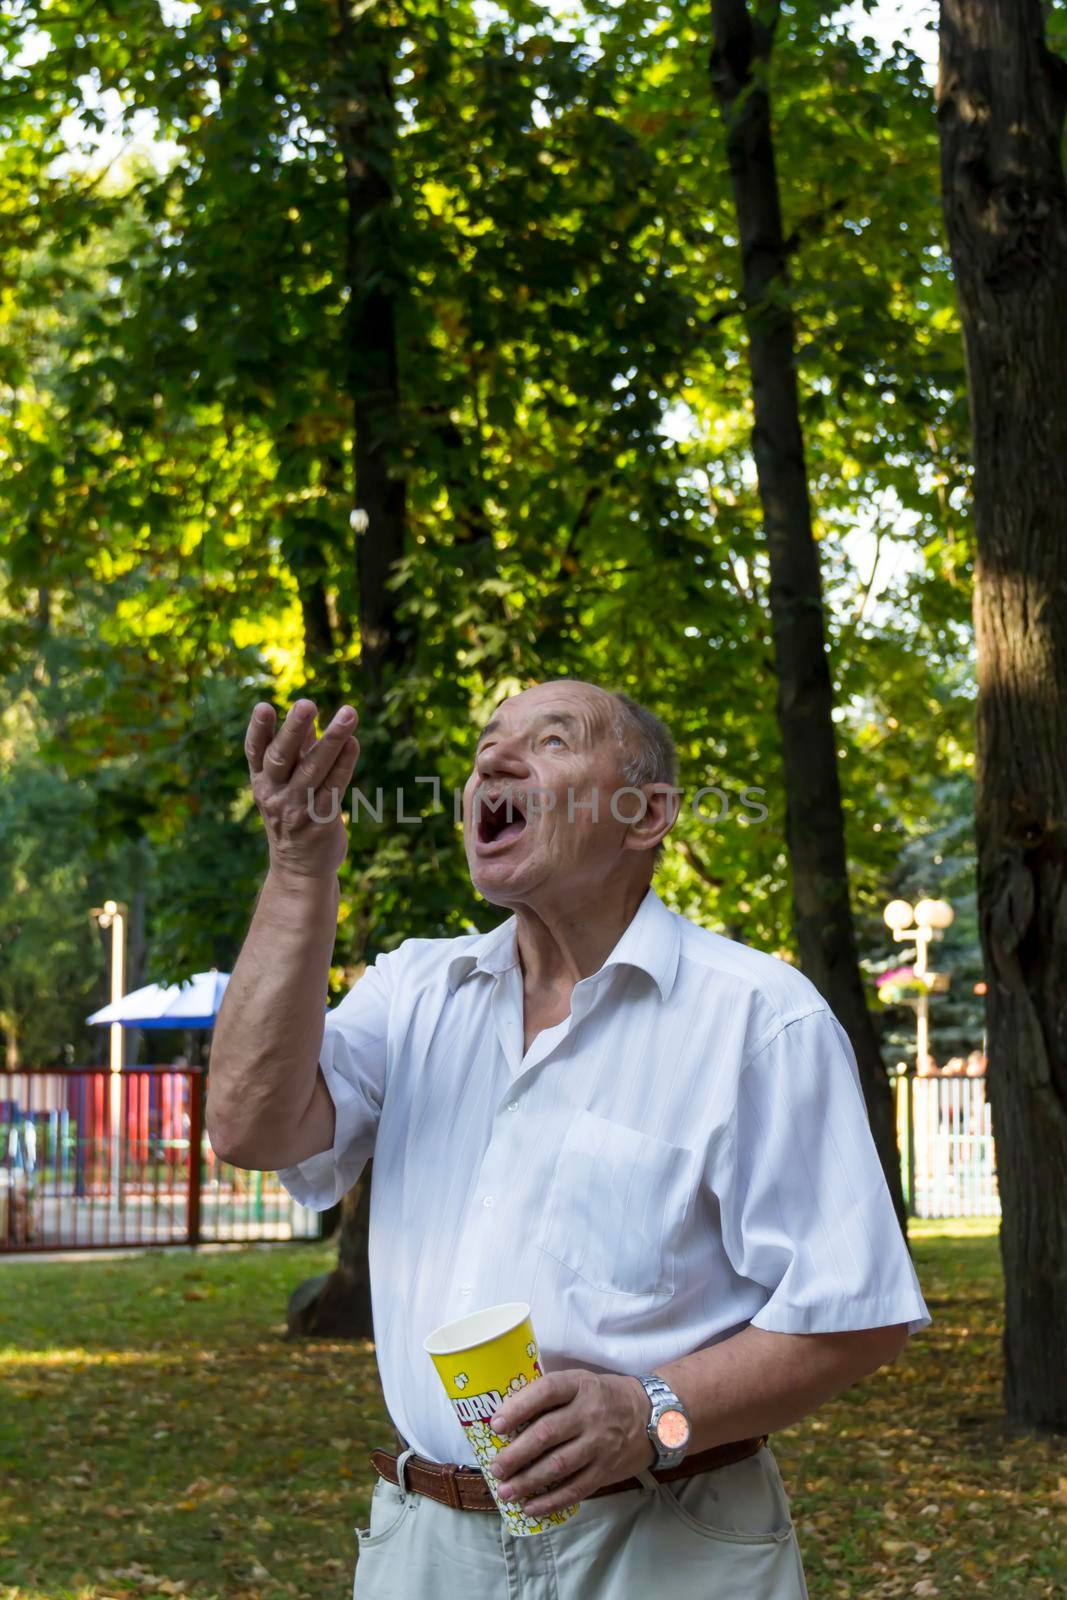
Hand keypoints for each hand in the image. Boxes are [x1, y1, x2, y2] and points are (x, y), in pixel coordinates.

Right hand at [245, 698, 359, 879]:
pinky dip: (345, 763)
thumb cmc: (293, 817)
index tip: (264, 706)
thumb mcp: (286, 784)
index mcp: (262, 781)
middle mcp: (275, 794)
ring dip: (333, 739)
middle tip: (307, 704)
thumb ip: (298, 752)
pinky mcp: (321, 821)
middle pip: (282, 757)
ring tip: (349, 713)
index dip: (259, 729)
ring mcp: (297, 808)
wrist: (300, 870)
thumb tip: (309, 718)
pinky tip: (354, 742)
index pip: (256, 751)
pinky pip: (335, 788)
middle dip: (294, 729)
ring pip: (314, 769)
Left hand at [488, 1370, 654, 1516]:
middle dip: (516, 1454)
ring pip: (559, 1465)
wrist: (650, 1416)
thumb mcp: (580, 1383)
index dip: (519, 1407)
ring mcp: (599, 1444)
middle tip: (495, 1467)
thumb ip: (550, 1396)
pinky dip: (551, 1501)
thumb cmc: (601, 1397)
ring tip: (505, 1491)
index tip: (495, 1424)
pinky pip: (576, 1489)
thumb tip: (504, 1417)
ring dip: (528, 1481)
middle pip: (547, 1433)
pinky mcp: (605, 1470)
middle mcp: (590, 1413)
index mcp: (579, 1385)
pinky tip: (531, 1507)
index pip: (546, 1391)